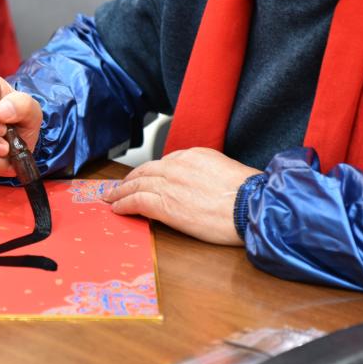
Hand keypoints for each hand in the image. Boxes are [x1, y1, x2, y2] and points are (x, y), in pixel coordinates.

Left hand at [103, 147, 261, 245]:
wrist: (252, 206)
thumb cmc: (249, 194)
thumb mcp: (228, 172)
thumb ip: (208, 174)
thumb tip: (204, 186)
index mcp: (195, 155)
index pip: (166, 162)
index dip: (152, 172)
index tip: (146, 178)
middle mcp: (178, 165)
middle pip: (146, 171)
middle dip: (130, 179)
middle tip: (119, 186)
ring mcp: (169, 184)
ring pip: (136, 184)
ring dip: (120, 191)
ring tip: (110, 197)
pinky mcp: (165, 205)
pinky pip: (136, 202)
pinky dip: (123, 204)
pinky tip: (116, 208)